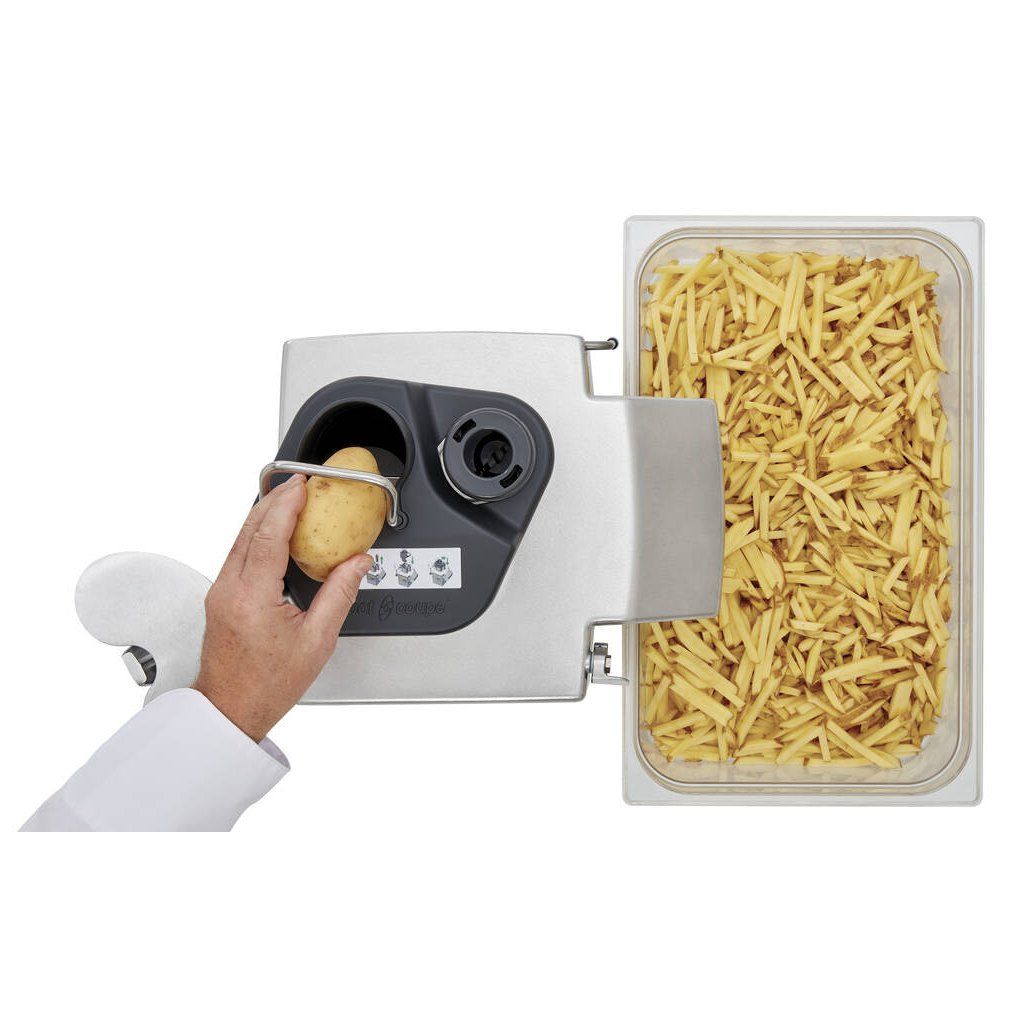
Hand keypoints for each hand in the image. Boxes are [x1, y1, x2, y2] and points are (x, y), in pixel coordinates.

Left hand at [192, 474, 371, 740]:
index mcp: (252, 599)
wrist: (231, 709)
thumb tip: (357, 563)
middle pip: (249, 529)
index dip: (286, 506)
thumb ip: (339, 595)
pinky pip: (238, 553)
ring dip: (265, 515)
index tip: (302, 485)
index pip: (267, 536)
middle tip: (300, 483)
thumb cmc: (268, 685)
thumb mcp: (317, 642)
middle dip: (275, 500)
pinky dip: (257, 534)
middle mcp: (229, 590)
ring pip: (240, 539)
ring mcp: (219, 591)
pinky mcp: (219, 596)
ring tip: (290, 500)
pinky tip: (274, 532)